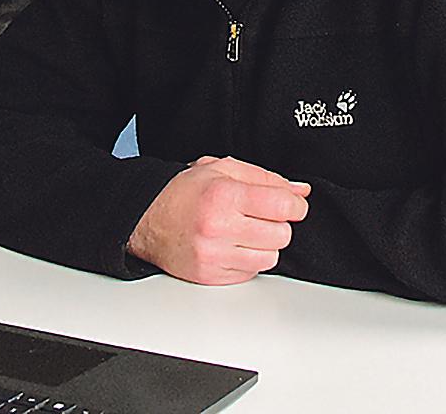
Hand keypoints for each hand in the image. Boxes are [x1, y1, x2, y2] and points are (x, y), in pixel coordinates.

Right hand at [127, 156, 310, 284]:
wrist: (145, 218)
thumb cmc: (182, 193)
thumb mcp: (222, 170)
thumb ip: (266, 178)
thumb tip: (300, 191)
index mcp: (224, 195)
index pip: (283, 205)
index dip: (295, 205)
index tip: (292, 205)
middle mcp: (218, 227)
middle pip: (281, 235)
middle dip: (278, 225)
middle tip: (261, 217)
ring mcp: (213, 255)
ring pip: (269, 257)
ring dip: (264, 245)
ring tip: (245, 232)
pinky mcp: (209, 276)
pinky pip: (251, 273)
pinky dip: (247, 261)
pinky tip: (231, 246)